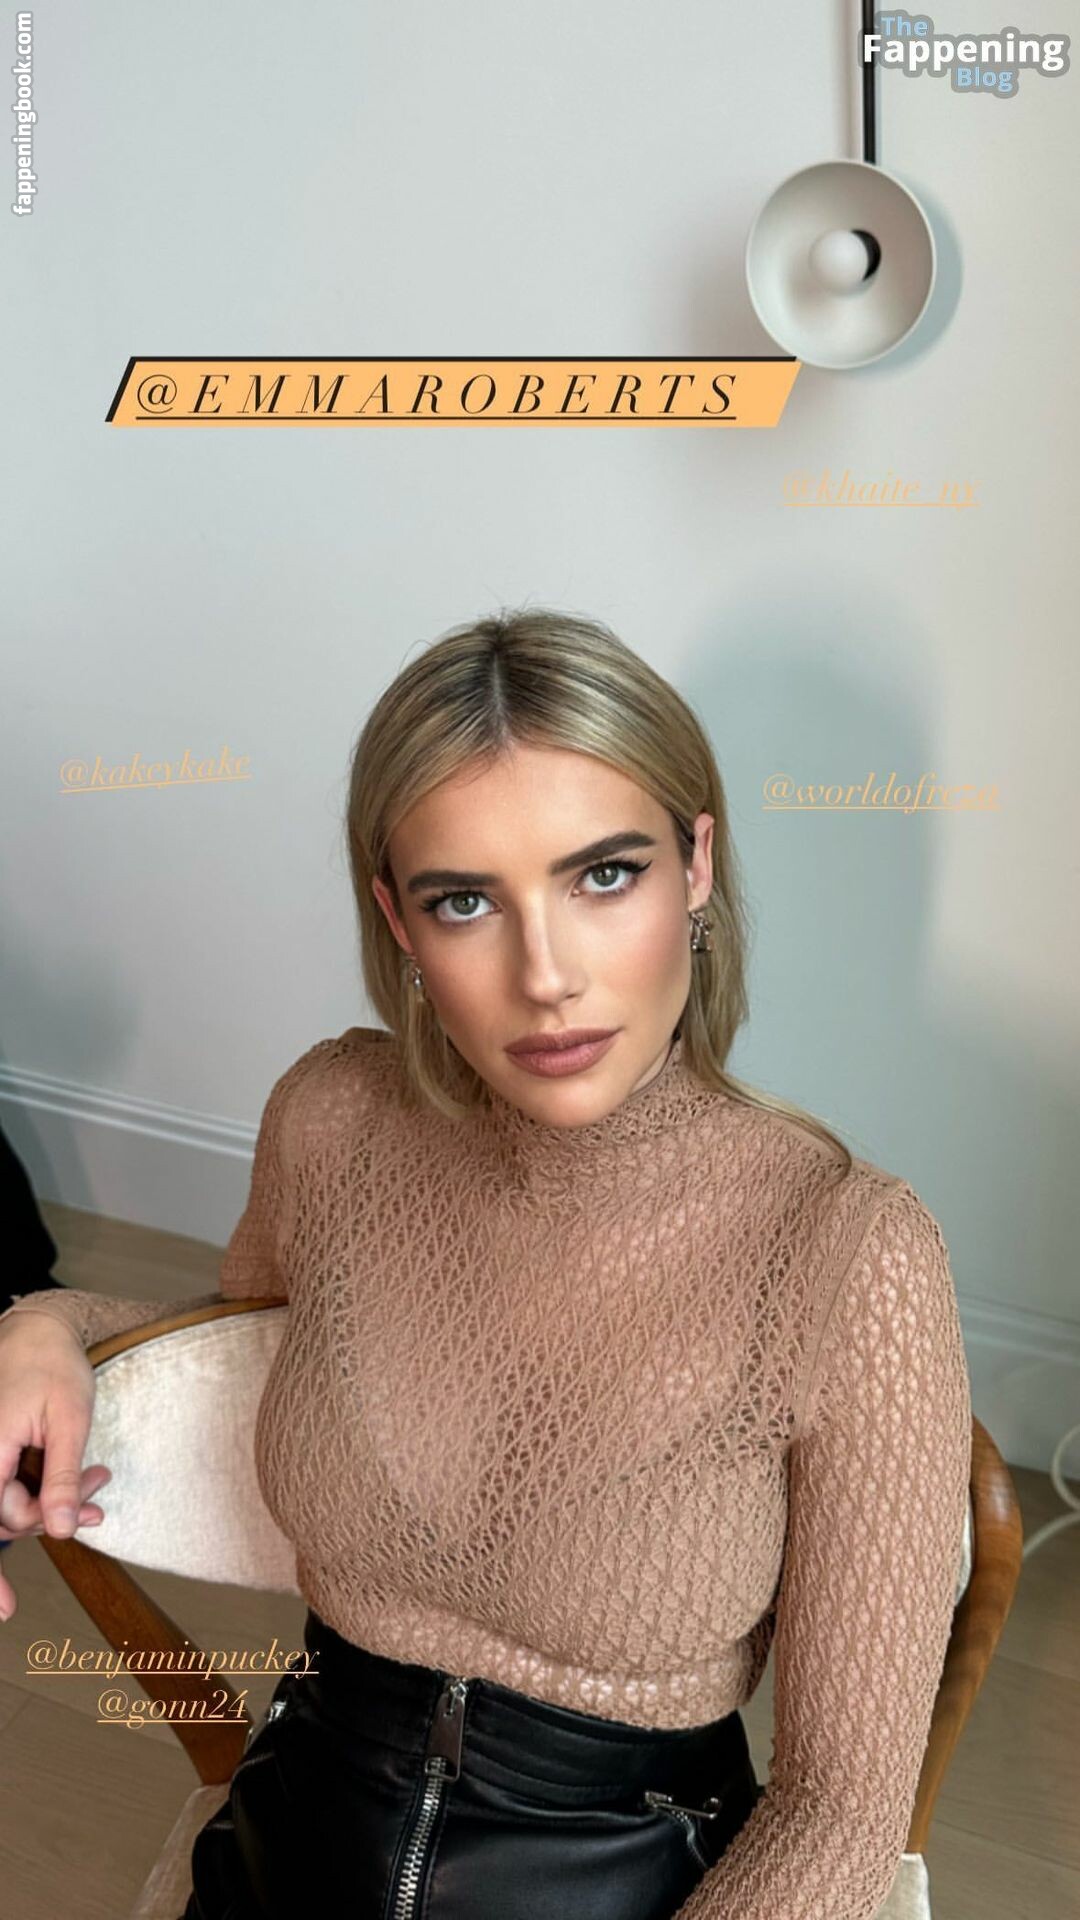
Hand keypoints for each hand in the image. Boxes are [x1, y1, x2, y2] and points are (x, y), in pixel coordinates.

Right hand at [0, 1317, 111, 1619]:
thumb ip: (62, 1476)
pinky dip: (44, 1489)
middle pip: (8, 1517)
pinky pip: (11, 1486)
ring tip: (99, 1478)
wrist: (38, 1329)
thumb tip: (60, 1530)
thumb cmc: (53, 1365)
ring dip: (54, 1501)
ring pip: (12, 1504)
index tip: (6, 1611)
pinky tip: (81, 1478)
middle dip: (54, 1515)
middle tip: (101, 1498)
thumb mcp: (69, 1419)